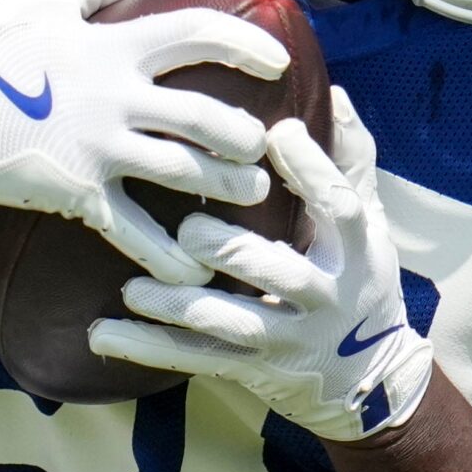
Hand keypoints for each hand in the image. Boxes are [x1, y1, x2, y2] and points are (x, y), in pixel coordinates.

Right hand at [0, 0, 286, 283]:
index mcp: (112, 44)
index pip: (200, 33)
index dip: (247, 44)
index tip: (277, 62)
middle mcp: (115, 95)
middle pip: (207, 115)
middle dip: (247, 137)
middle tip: (263, 150)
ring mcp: (97, 146)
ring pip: (185, 172)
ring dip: (227, 188)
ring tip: (251, 199)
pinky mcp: (74, 190)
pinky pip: (133, 229)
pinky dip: (167, 254)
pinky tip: (193, 269)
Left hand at [87, 86, 432, 440]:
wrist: (367, 378)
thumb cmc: (357, 276)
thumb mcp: (368, 222)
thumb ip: (349, 161)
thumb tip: (336, 93)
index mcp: (353, 250)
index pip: (340, 206)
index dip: (312, 170)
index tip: (278, 133)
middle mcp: (324, 296)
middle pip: (281, 274)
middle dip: (234, 253)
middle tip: (188, 229)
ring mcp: (288, 338)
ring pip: (232, 325)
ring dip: (178, 308)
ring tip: (132, 290)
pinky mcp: (253, 368)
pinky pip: (195, 360)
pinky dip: (146, 348)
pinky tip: (102, 334)